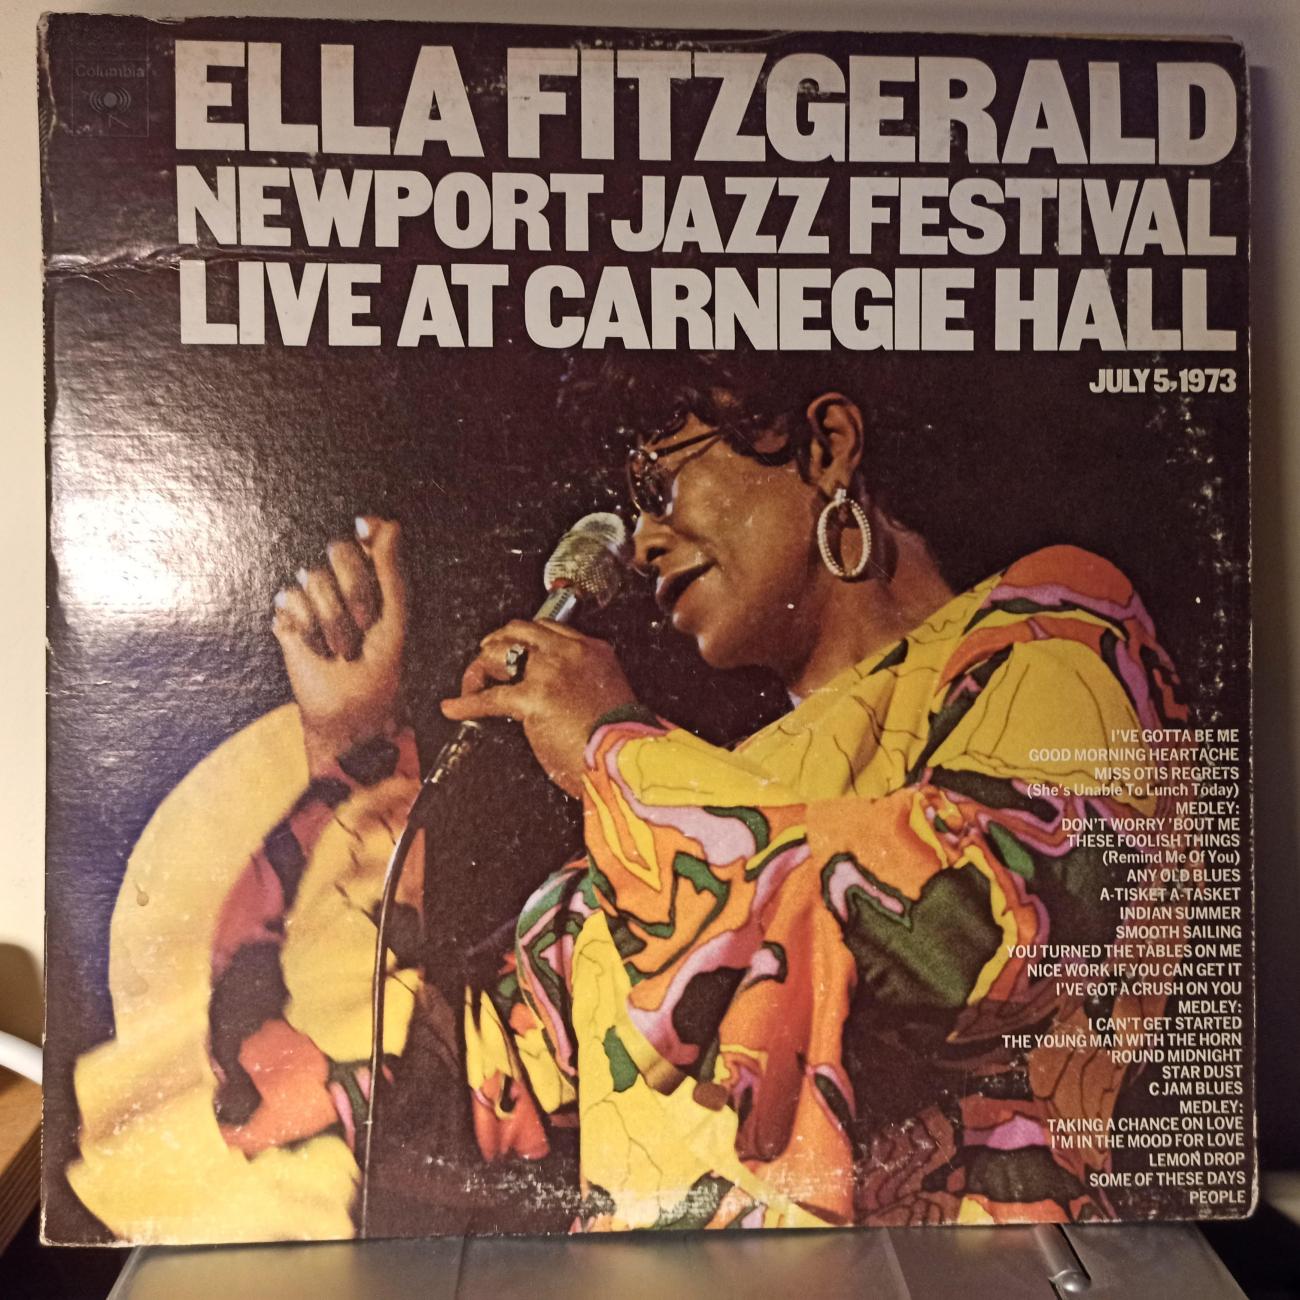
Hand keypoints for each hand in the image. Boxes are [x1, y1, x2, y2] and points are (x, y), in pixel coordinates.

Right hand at [272, 517, 406, 774]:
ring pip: (313, 576)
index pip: (368, 536)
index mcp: (377, 578)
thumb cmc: (383, 671)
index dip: (367, 536)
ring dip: (332, 620)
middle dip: (355, 591)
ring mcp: (314, 597)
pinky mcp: (289, 617)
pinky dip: (307, 629)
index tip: (366, 534)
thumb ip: (391, 571)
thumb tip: (388, 522)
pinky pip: (290, 598)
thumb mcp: (395, 619)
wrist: (351, 712)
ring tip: (342, 650)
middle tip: (365, 626)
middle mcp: (343, 582)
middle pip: (339, 549)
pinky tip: (317, 651)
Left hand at [440, 620, 636, 797]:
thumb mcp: (609, 697)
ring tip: (472, 686)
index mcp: (593, 651)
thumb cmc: (620, 740)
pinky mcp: (532, 698)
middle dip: (497, 644)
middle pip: (519, 631)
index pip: (548, 629)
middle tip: (487, 662)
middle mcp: (570, 654)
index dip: (524, 640)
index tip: (513, 651)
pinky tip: (452, 708)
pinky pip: (488, 697)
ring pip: (500, 653)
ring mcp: (550, 673)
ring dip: (480, 669)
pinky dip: (465, 703)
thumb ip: (584, 686)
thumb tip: (557, 697)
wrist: (626, 759)